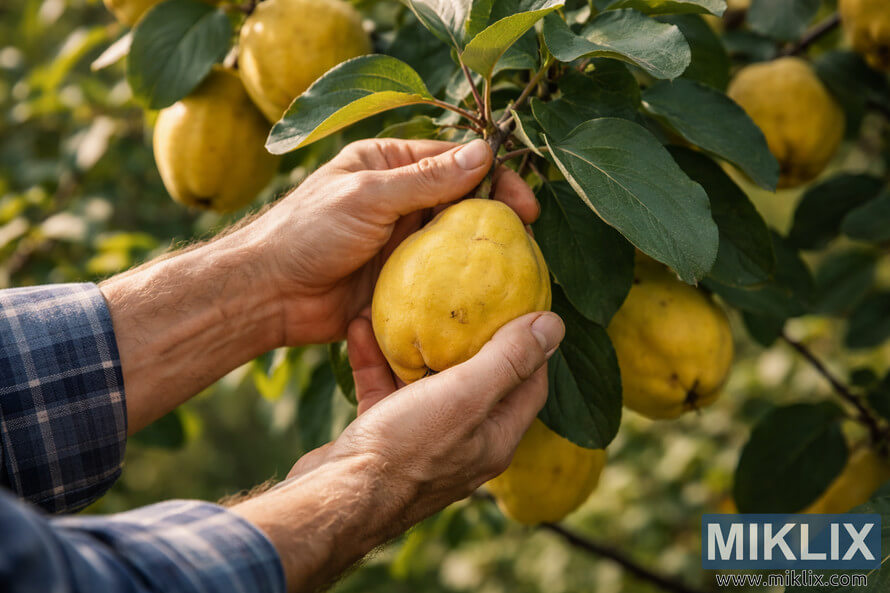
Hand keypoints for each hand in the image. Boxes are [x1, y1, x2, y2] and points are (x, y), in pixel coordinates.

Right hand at [233, 311, 564, 592]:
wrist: (332, 499)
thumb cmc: (405, 450)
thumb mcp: (465, 395)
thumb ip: (508, 360)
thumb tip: (554, 325)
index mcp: (495, 438)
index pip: (529, 386)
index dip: (531, 345)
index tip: (521, 306)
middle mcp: (464, 443)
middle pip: (478, 381)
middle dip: (470, 338)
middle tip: (465, 299)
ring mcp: (421, 443)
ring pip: (426, 384)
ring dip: (414, 346)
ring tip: (406, 305)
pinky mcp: (382, 438)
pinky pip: (385, 391)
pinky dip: (376, 361)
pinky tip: (361, 328)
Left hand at [241, 138, 539, 344]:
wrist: (269, 294)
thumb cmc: (308, 233)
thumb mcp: (367, 197)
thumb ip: (425, 179)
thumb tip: (484, 154)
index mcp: (388, 165)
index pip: (453, 162)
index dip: (493, 177)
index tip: (524, 204)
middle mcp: (398, 199)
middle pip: (461, 201)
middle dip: (496, 216)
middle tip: (529, 237)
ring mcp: (400, 241)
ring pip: (454, 241)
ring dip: (483, 251)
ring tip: (520, 268)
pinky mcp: (399, 280)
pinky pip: (440, 278)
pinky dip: (463, 283)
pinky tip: (489, 293)